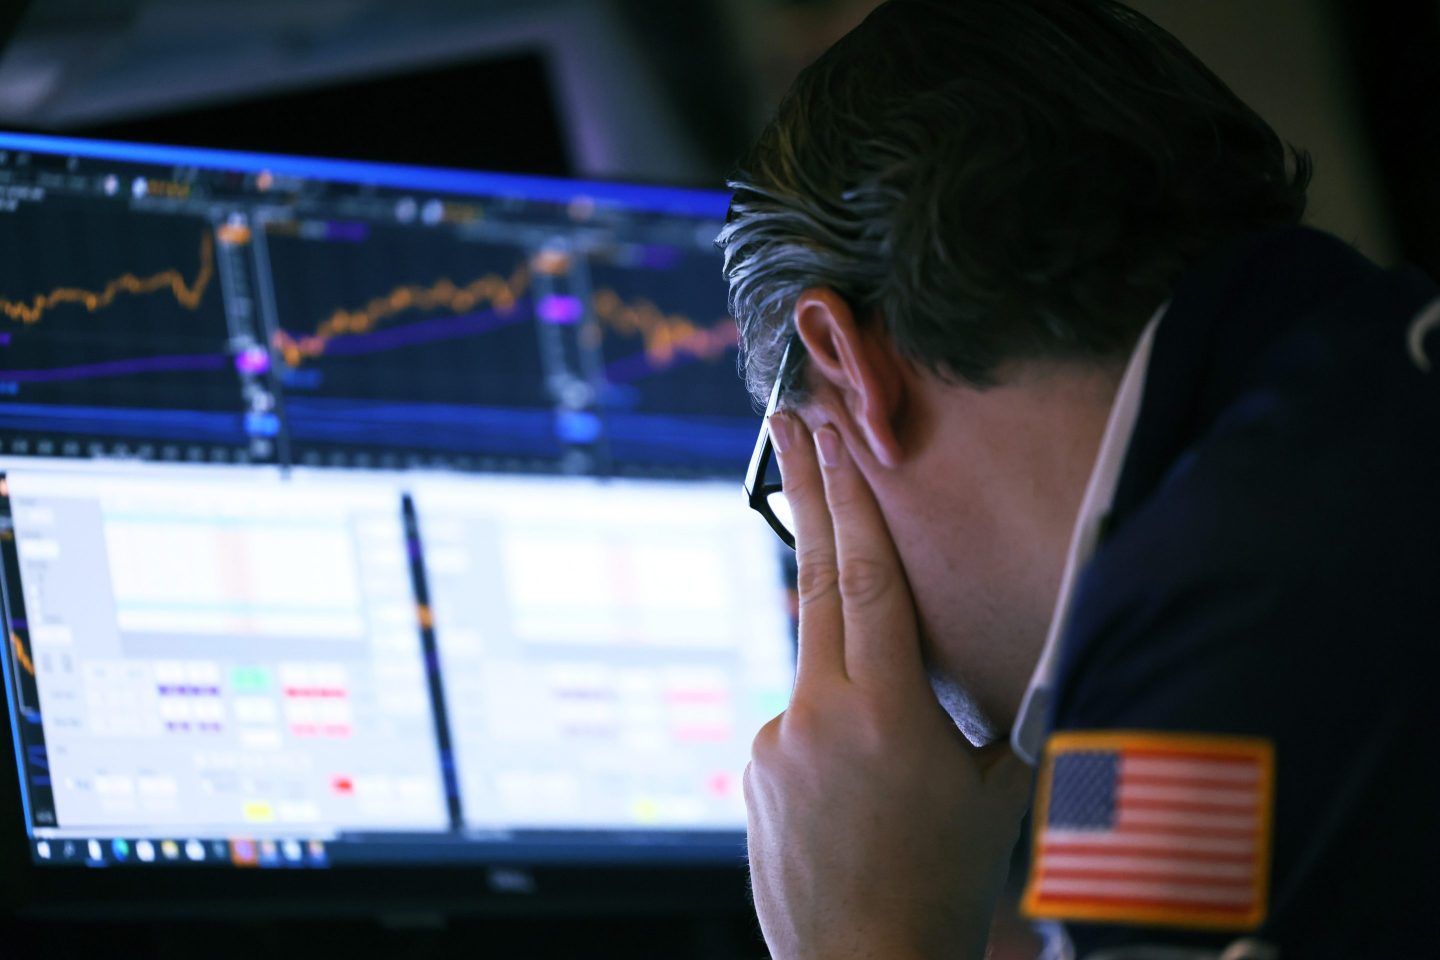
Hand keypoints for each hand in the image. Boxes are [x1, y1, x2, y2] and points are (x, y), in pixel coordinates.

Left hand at [744, 412, 1032, 959]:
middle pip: (815, 578)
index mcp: (887, 711)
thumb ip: (1007, 710)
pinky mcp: (755, 769)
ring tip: (892, 777)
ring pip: (820, 667)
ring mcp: (776, 740)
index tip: (831, 434)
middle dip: (807, 490)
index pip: (868, 576)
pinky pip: (803, 722)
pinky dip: (836, 735)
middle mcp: (818, 713)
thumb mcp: (999, 794)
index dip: (852, 497)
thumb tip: (1033, 646)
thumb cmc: (947, 888)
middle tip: (788, 418)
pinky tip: (860, 802)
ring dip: (856, 676)